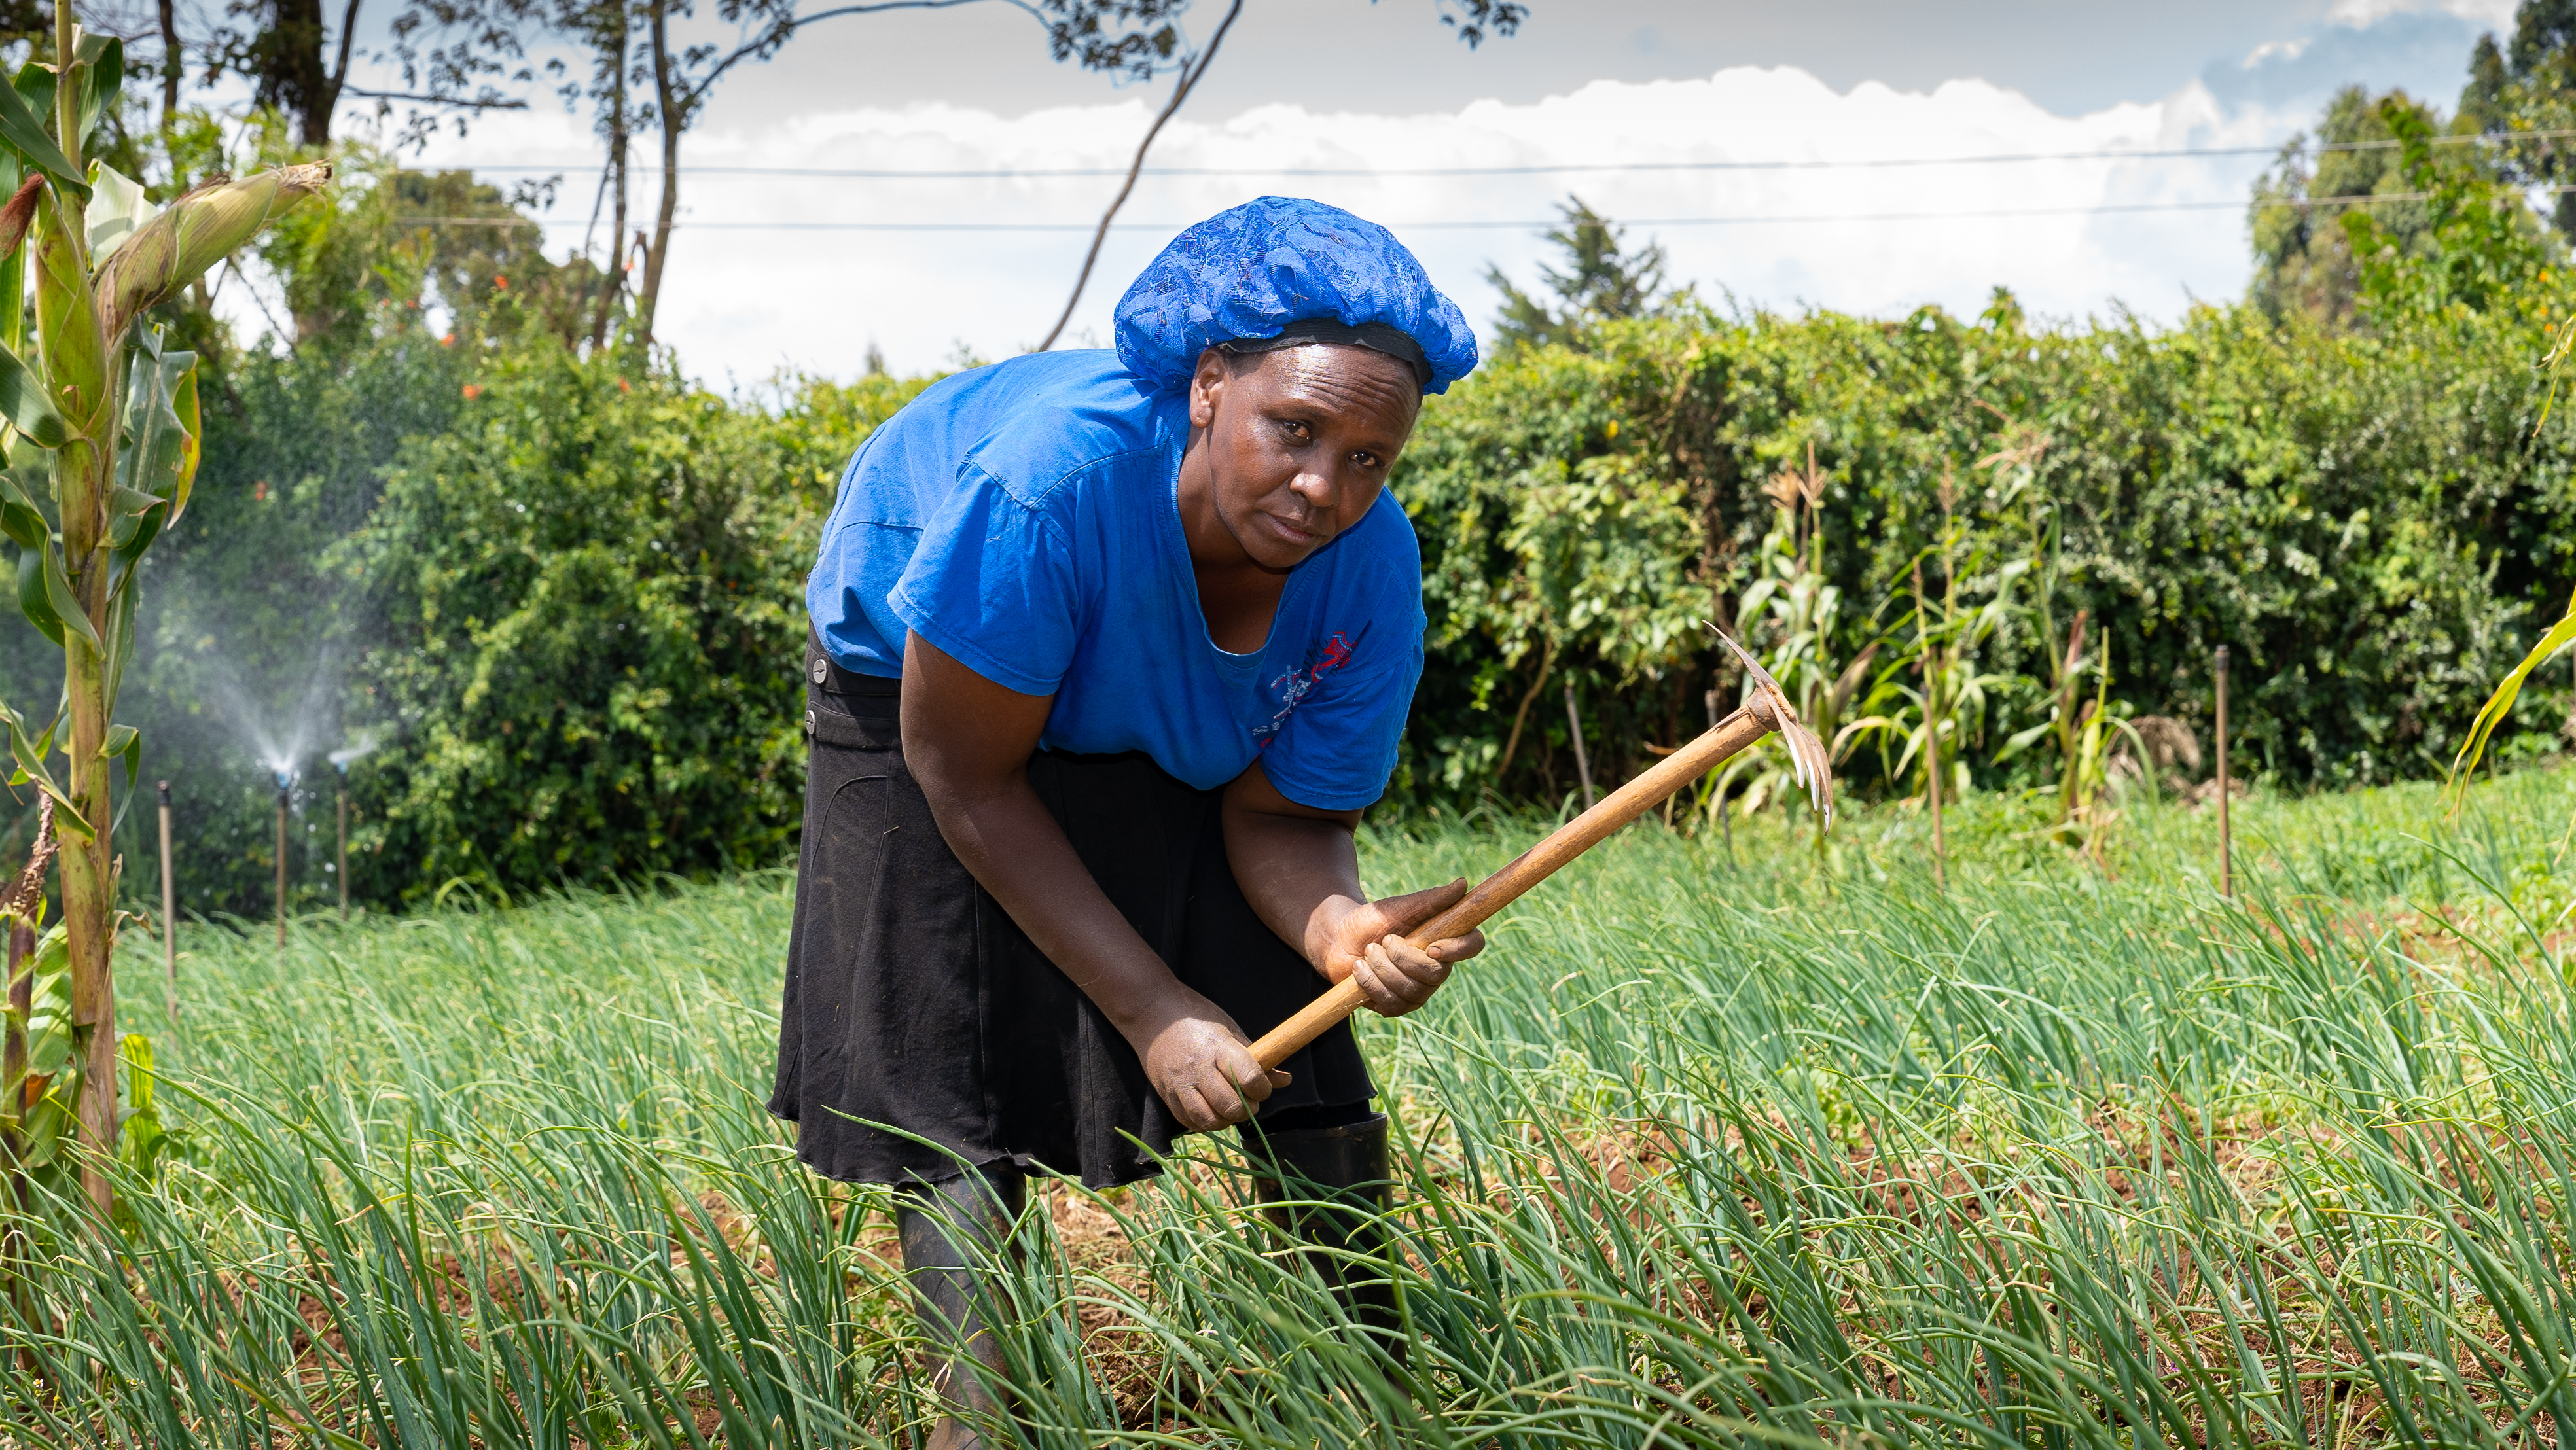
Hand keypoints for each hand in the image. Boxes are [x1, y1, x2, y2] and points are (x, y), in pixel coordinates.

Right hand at [1128, 990, 1292, 1131]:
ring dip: (1227, 1120)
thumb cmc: (1196, 1018)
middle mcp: (1197, 1067)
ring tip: (1231, 1109)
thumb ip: (1256, 1058)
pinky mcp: (1166, 1095)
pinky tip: (1212, 1110)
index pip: (1249, 1078)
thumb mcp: (1229, 1029)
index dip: (1262, 1089)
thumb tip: (1285, 1081)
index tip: (1262, 1087)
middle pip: (1230, 1105)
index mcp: (1217, 1046)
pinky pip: (1189, 1122)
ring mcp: (1179, 1084)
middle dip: (1247, 1109)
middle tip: (1249, 1101)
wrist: (1151, 1013)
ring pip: (1209, 1120)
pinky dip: (1205, 1123)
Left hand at [1312, 878, 1486, 1017]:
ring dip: (1382, 967)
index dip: (1458, 949)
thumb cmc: (1372, 920)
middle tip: (1382, 941)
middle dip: (1402, 957)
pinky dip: (1370, 983)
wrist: (1338, 938)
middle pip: (1436, 974)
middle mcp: (1436, 970)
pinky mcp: (1395, 1006)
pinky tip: (1359, 969)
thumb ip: (1431, 899)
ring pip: (1411, 991)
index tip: (1431, 947)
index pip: (1472, 946)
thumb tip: (1463, 884)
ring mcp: (1417, 992)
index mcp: (1443, 941)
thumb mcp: (1399, 907)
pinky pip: (1391, 1004)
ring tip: (1368, 952)